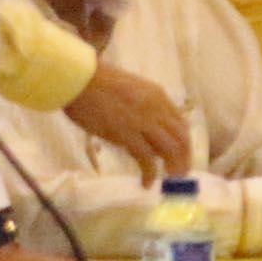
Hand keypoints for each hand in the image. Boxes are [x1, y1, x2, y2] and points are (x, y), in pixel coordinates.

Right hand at [64, 63, 189, 181]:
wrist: (77, 78)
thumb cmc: (94, 81)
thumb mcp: (130, 89)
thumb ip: (142, 106)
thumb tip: (145, 129)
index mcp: (158, 95)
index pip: (180, 123)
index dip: (183, 142)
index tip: (180, 155)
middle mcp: (156, 109)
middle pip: (181, 138)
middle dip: (184, 157)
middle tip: (180, 173)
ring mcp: (143, 121)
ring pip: (171, 150)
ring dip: (173, 167)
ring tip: (169, 179)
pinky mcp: (126, 134)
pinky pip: (146, 159)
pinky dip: (149, 174)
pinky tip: (146, 182)